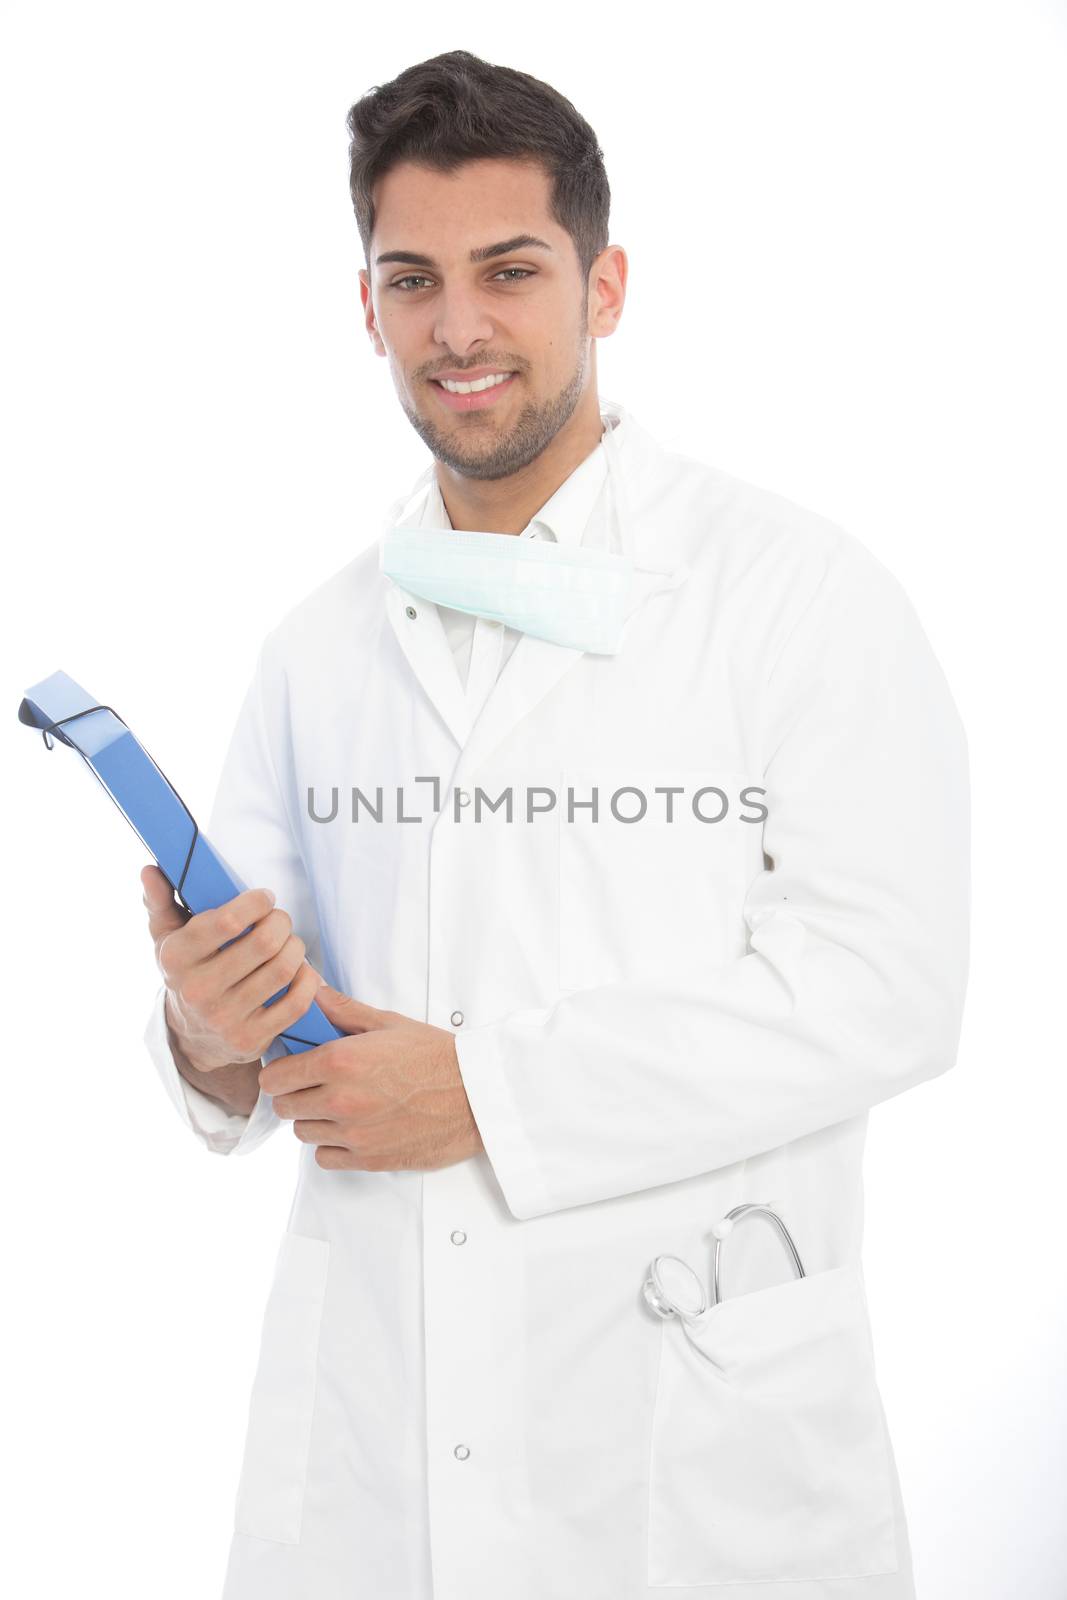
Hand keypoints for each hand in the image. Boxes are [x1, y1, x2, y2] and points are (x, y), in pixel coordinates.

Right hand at [141, 865, 323, 1073]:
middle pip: (264, 942)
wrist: (191, 1037)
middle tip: (280, 920)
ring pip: (283, 969)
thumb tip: (150, 870)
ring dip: (296, 948)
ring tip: (289, 943)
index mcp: (177, 958)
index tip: (265, 898)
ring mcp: (226, 1018)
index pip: (229, 921)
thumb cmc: (187, 973)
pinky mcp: (251, 1039)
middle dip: (281, 922)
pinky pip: (296, 1002)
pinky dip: (307, 980)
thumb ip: (159, 901)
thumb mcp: (166, 939)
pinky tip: (300, 971)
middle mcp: (199, 990)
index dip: (257, 902)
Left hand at [258, 983, 484, 1172]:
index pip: (276, 1076)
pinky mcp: (368, 1158)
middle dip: (294, 1093)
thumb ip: (342, 1010)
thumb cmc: (437, 1056)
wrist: (477, 1095)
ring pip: (302, 1132)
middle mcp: (340, 1100)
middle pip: (284, 1106)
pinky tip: (351, 1127)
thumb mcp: (389, 1023)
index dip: (280, 1070)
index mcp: (340, 1061)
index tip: (291, 1066)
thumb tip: (311, 990)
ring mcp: (353, 1134)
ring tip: (338, 1104)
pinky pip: (324, 1157)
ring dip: (313, 1119)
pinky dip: (331, 1144)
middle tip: (315, 1083)